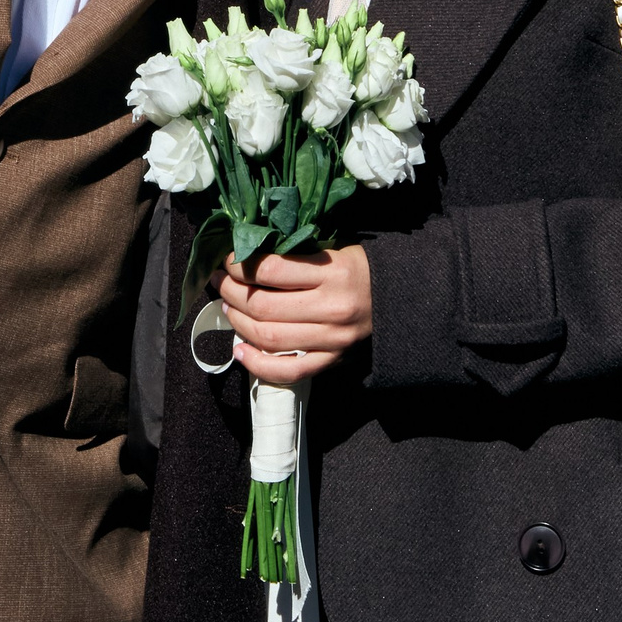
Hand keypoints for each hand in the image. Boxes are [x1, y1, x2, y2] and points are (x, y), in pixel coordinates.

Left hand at [218, 245, 372, 383]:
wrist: (401, 300)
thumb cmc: (359, 270)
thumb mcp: (333, 251)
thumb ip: (295, 256)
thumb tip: (247, 257)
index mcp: (332, 272)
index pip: (272, 269)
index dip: (240, 264)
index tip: (228, 259)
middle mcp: (331, 307)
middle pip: (263, 304)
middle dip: (231, 292)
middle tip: (220, 282)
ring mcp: (331, 339)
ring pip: (269, 337)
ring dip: (238, 322)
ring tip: (228, 308)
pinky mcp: (332, 361)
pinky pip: (288, 371)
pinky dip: (257, 364)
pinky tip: (239, 350)